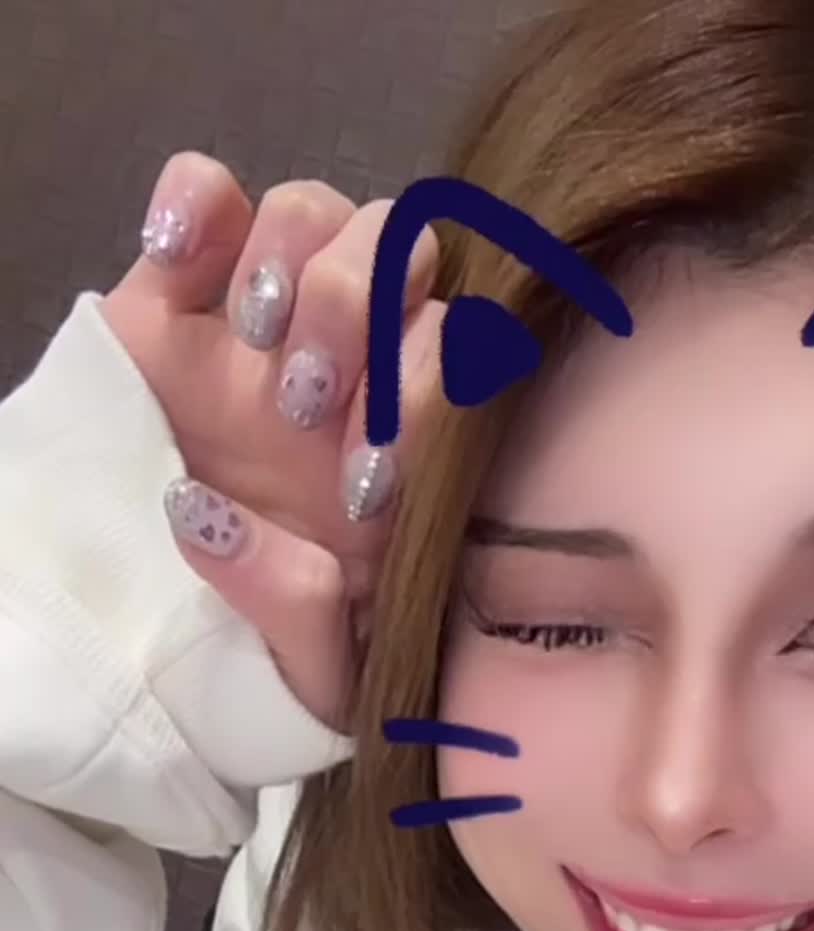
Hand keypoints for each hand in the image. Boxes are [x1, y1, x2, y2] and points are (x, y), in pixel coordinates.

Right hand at [102, 151, 444, 731]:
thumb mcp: (307, 672)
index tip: (360, 482)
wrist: (181, 642)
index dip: (424, 399)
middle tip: (298, 408)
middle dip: (360, 317)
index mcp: (410, 447)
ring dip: (292, 268)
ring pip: (318, 214)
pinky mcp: (178, 295)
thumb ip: (292, 611)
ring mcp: (268, 324)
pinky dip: (197, 206)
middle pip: (402, 255)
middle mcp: (356, 367)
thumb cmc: (277, 661)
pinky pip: (209, 197)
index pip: (462, 362)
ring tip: (249, 353)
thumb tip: (212, 523)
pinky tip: (174, 264)